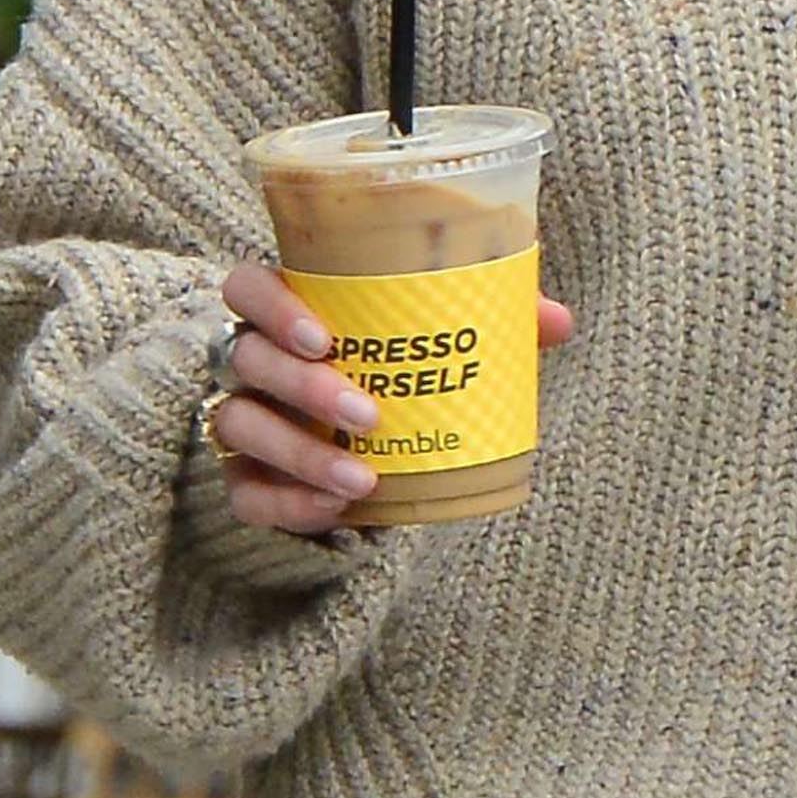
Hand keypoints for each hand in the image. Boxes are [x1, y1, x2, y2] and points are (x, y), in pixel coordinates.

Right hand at [211, 261, 574, 537]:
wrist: (383, 447)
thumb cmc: (407, 370)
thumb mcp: (446, 341)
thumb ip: (496, 319)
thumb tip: (556, 321)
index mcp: (295, 310)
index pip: (247, 287)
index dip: (271, 306)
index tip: (323, 337)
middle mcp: (256, 360)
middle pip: (247, 357)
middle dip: (303, 387)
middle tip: (367, 415)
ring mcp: (245, 418)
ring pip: (240, 426)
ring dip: (299, 453)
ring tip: (362, 480)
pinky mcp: (248, 477)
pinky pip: (244, 493)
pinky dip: (286, 503)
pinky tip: (333, 510)